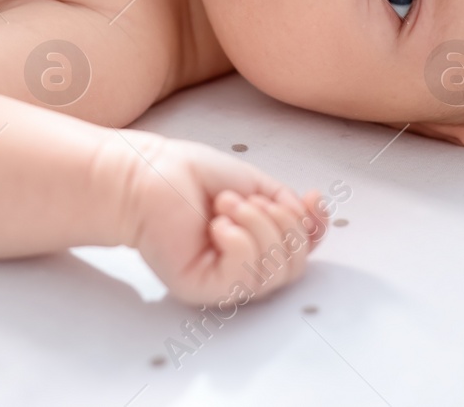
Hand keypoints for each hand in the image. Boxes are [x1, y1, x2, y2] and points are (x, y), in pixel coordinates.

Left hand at [120, 134, 325, 305]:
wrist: (148, 174)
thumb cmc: (189, 176)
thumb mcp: (254, 183)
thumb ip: (286, 205)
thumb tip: (312, 216)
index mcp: (254, 244)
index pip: (301, 252)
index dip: (314, 229)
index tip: (311, 198)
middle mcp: (241, 269)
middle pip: (294, 266)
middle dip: (282, 224)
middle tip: (247, 199)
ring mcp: (222, 283)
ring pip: (274, 272)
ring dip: (258, 225)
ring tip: (227, 203)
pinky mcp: (202, 289)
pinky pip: (244, 277)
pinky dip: (240, 241)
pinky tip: (217, 223)